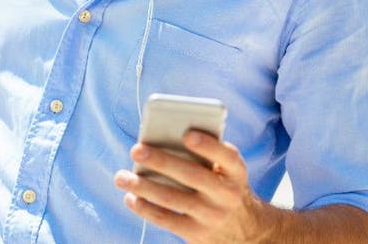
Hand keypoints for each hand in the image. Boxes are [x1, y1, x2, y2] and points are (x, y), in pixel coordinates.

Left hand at [113, 132, 274, 242]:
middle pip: (192, 175)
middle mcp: (226, 194)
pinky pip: (166, 219)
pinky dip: (145, 208)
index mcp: (236, 172)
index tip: (186, 134)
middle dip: (161, 161)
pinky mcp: (196, 234)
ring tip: (121, 177)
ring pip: (172, 199)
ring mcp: (211, 216)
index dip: (208, 145)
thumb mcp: (229, 173)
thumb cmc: (226, 189)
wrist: (246, 232)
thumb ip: (209, 156)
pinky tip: (131, 197)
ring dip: (143, 186)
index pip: (226, 156)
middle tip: (136, 149)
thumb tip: (167, 139)